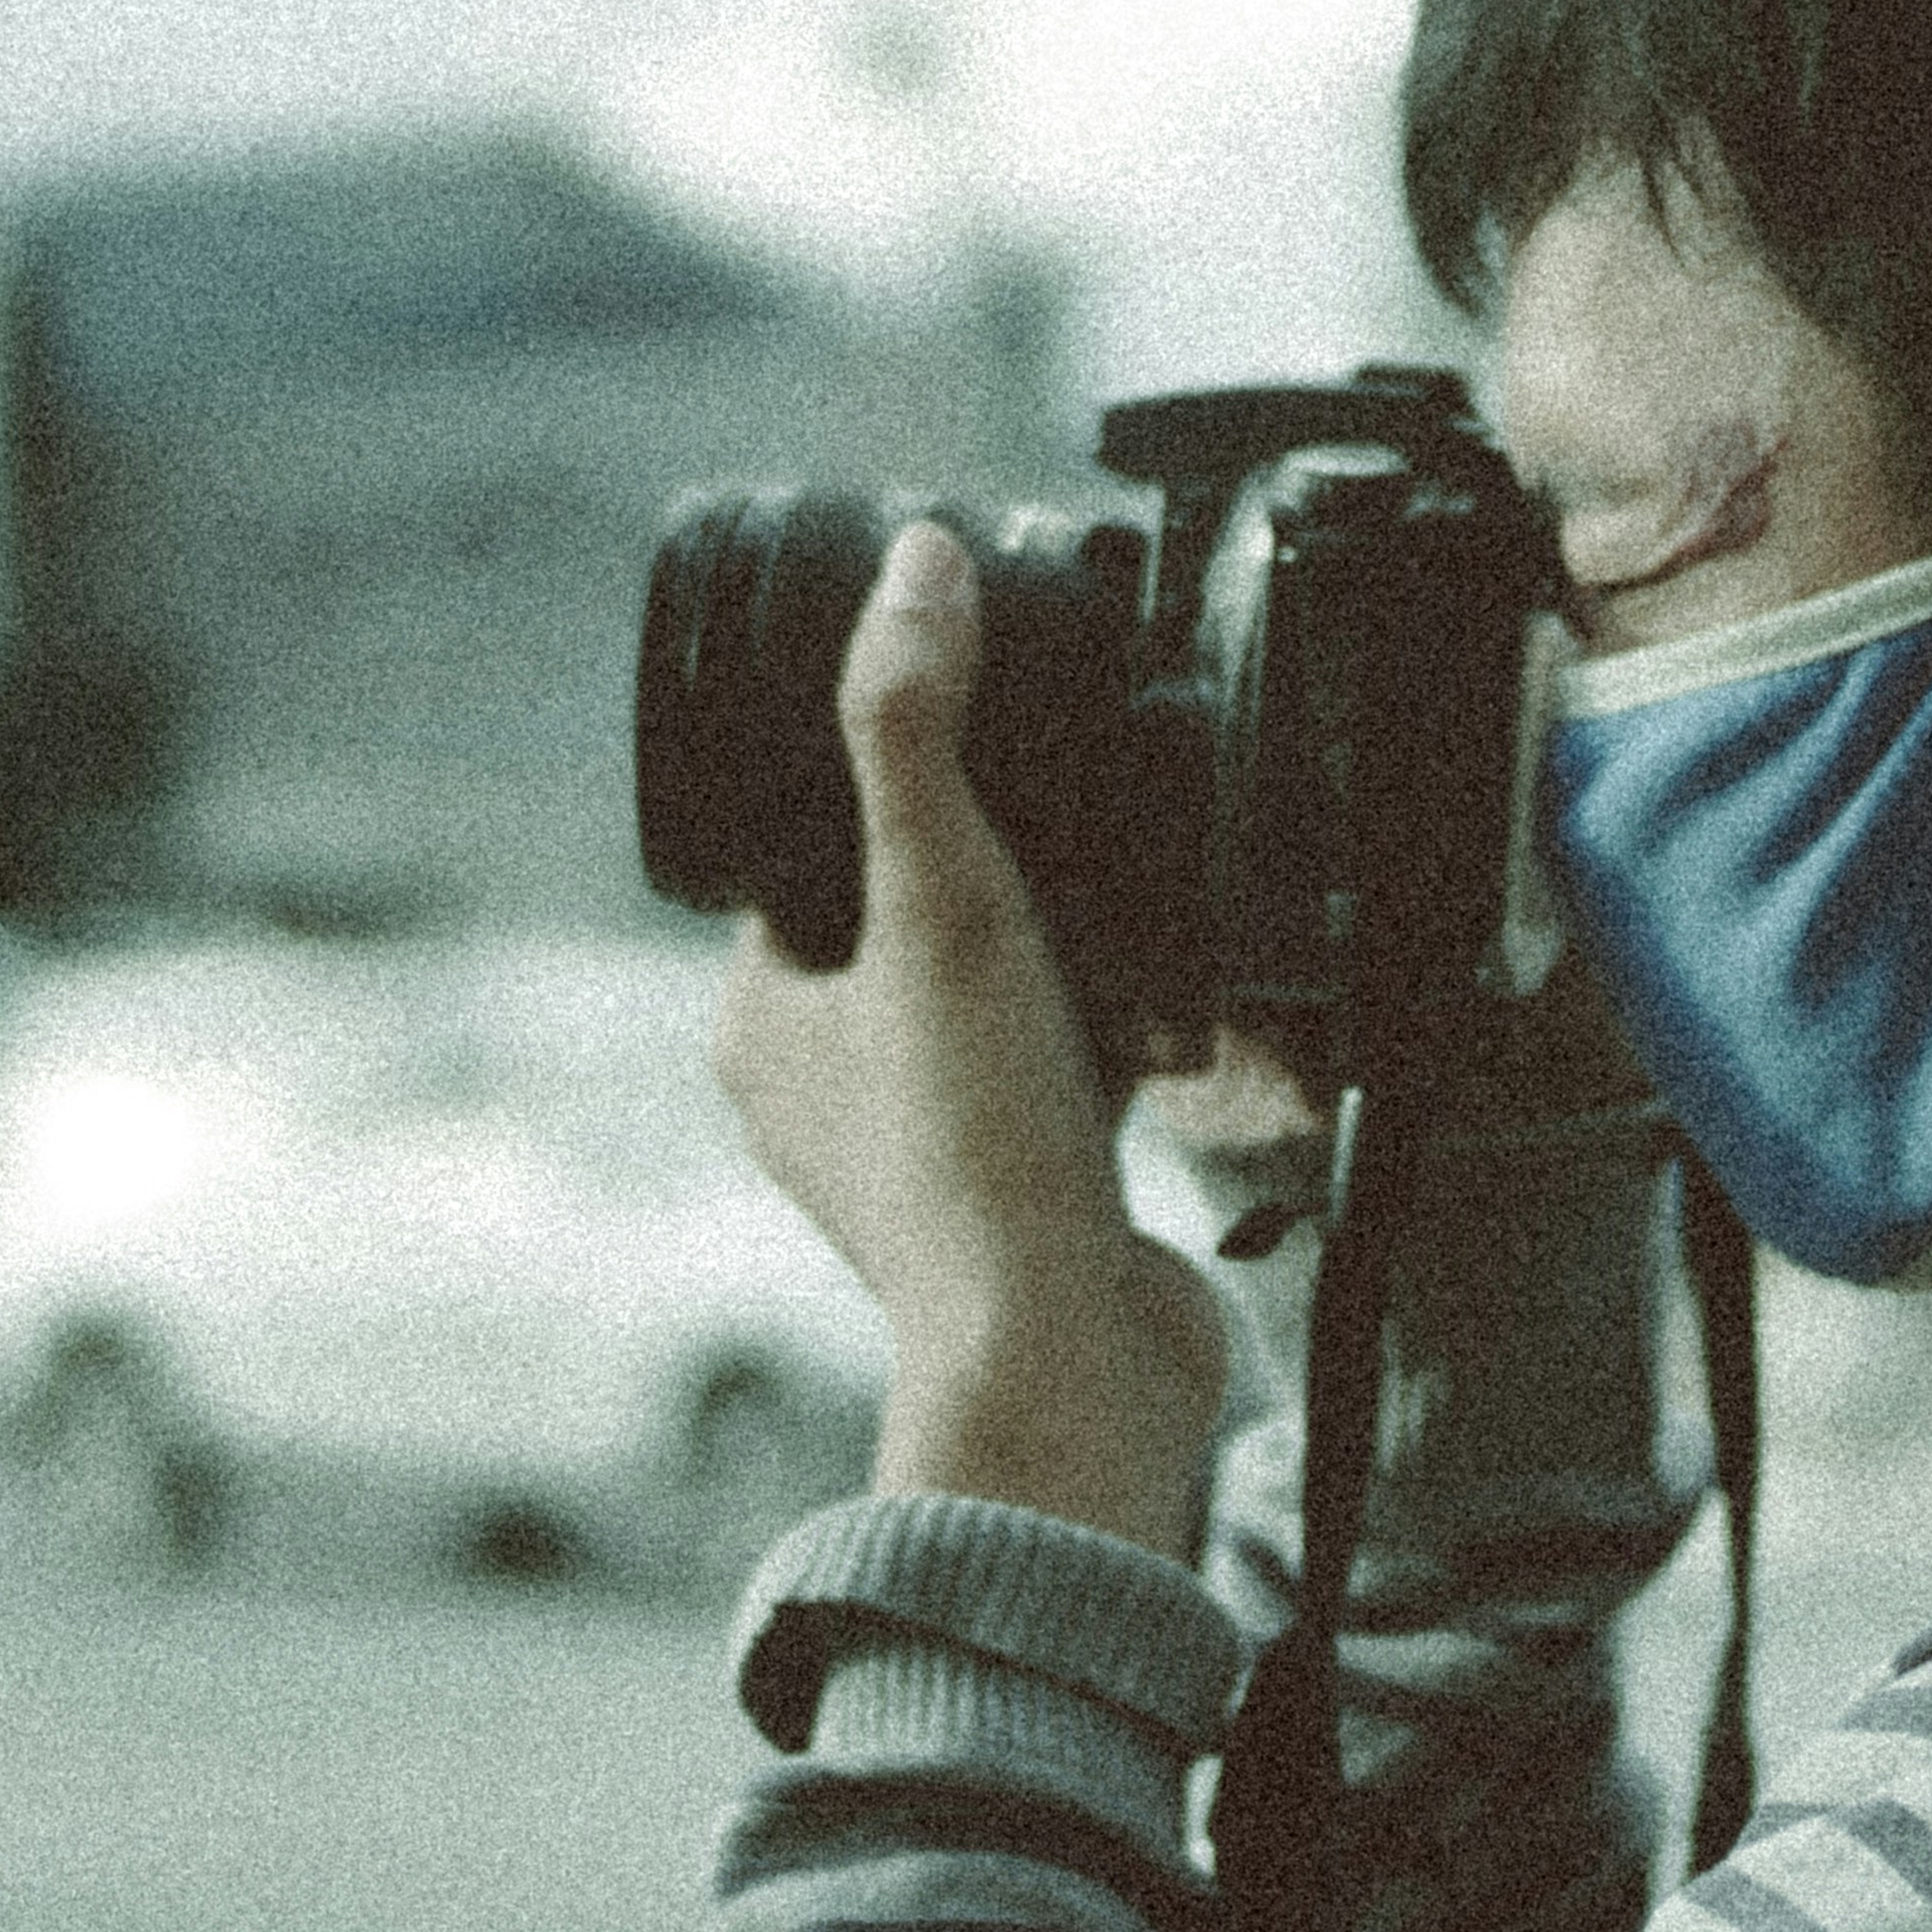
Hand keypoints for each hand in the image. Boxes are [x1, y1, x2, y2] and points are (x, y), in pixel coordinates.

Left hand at [713, 519, 1228, 1557]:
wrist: (1070, 1364)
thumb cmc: (977, 1153)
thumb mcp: (943, 902)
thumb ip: (916, 733)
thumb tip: (912, 567)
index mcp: (761, 1026)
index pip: (799, 858)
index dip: (879, 783)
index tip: (968, 728)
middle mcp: (825, 1096)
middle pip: (905, 921)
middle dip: (998, 866)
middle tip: (1070, 813)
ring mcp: (925, 1158)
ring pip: (992, 1002)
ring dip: (1063, 954)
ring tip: (1124, 905)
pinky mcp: (1022, 1203)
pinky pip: (1063, 1081)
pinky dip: (1114, 1037)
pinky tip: (1170, 1006)